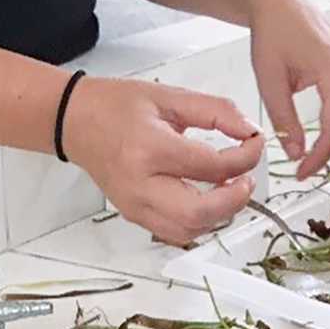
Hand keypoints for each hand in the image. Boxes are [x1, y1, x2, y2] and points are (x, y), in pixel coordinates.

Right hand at [62, 78, 264, 246]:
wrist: (75, 121)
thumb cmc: (116, 106)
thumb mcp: (171, 97)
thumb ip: (216, 111)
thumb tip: (249, 131)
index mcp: (150, 148)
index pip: (212, 166)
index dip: (245, 157)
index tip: (254, 144)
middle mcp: (140, 183)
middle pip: (200, 212)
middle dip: (235, 199)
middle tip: (246, 179)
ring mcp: (134, 205)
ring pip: (189, 230)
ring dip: (219, 214)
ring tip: (228, 188)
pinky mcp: (133, 215)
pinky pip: (174, 232)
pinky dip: (199, 222)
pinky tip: (207, 199)